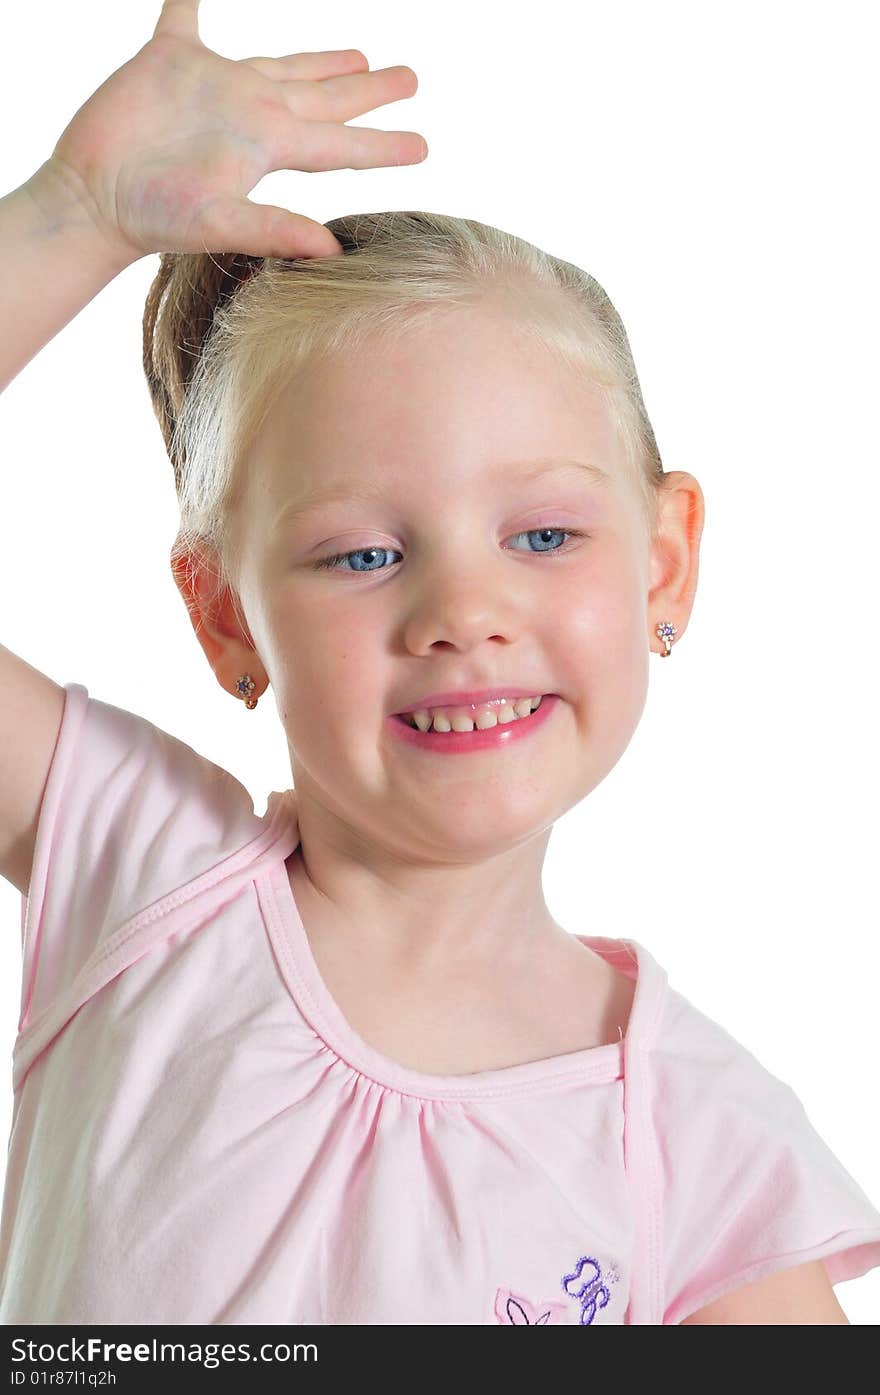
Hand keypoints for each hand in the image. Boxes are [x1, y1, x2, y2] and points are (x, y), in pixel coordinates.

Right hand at [44, 0, 426, 262]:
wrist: (94, 196)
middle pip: (325, 96)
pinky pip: (187, 13)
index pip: (341, 144)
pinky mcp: (170, 59)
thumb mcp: (219, 224)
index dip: (383, 144)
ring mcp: (215, 84)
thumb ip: (275, 230)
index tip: (424, 145)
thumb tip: (333, 250)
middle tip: (410, 78)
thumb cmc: (155, 217)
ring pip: (281, 61)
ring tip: (358, 51)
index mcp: (270, 145)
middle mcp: (252, 111)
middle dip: (367, 88)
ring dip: (320, 57)